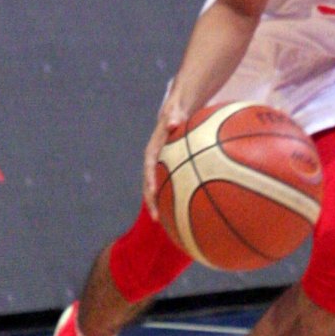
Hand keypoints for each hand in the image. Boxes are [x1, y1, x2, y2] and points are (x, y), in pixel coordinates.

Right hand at [141, 100, 187, 218]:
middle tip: (156, 219)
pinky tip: (186, 210)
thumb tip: (172, 122)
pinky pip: (170, 185)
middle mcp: (154, 162)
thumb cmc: (176, 114)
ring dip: (161, 204)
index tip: (152, 196)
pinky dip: (175, 197)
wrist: (174, 114)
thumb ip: (172, 117)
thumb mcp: (174, 113)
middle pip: (149, 185)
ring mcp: (160, 167)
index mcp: (153, 151)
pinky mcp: (168, 170)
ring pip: (158, 188)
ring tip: (167, 222)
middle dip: (152, 202)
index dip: (149, 183)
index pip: (148, 169)